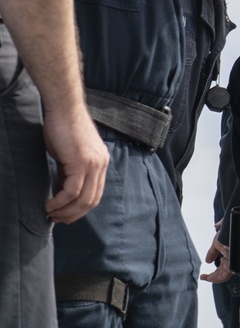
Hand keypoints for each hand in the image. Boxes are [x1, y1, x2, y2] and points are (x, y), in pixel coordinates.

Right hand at [43, 105, 108, 223]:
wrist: (63, 108)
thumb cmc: (62, 127)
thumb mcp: (68, 154)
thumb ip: (69, 172)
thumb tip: (63, 192)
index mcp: (101, 162)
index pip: (96, 193)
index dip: (81, 208)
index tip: (66, 214)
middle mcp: (101, 164)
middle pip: (92, 200)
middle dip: (74, 214)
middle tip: (58, 220)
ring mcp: (93, 164)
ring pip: (83, 199)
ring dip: (66, 211)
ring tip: (51, 214)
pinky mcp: (81, 162)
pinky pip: (72, 191)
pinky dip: (61, 202)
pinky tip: (50, 205)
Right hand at [200, 229, 232, 283]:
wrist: (239, 226)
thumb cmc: (231, 231)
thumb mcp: (217, 242)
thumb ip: (212, 251)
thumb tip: (207, 260)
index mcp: (229, 255)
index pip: (222, 268)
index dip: (213, 274)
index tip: (203, 275)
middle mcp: (232, 259)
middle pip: (223, 273)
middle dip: (212, 277)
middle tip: (203, 277)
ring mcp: (234, 261)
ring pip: (225, 276)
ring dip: (214, 278)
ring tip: (206, 278)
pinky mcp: (235, 262)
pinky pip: (227, 274)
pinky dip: (218, 277)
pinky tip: (211, 276)